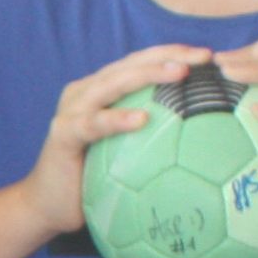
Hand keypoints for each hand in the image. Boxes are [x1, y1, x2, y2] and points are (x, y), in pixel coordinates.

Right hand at [25, 48, 206, 235]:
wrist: (47, 206)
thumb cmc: (92, 179)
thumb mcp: (126, 150)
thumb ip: (150, 133)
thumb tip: (204, 132)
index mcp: (101, 90)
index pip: (141, 62)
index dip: (174, 52)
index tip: (210, 56)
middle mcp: (85, 92)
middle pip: (130, 64)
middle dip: (168, 56)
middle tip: (204, 57)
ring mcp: (72, 111)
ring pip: (113, 83)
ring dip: (147, 75)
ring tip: (179, 74)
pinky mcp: (63, 134)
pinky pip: (93, 123)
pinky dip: (117, 118)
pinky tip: (142, 119)